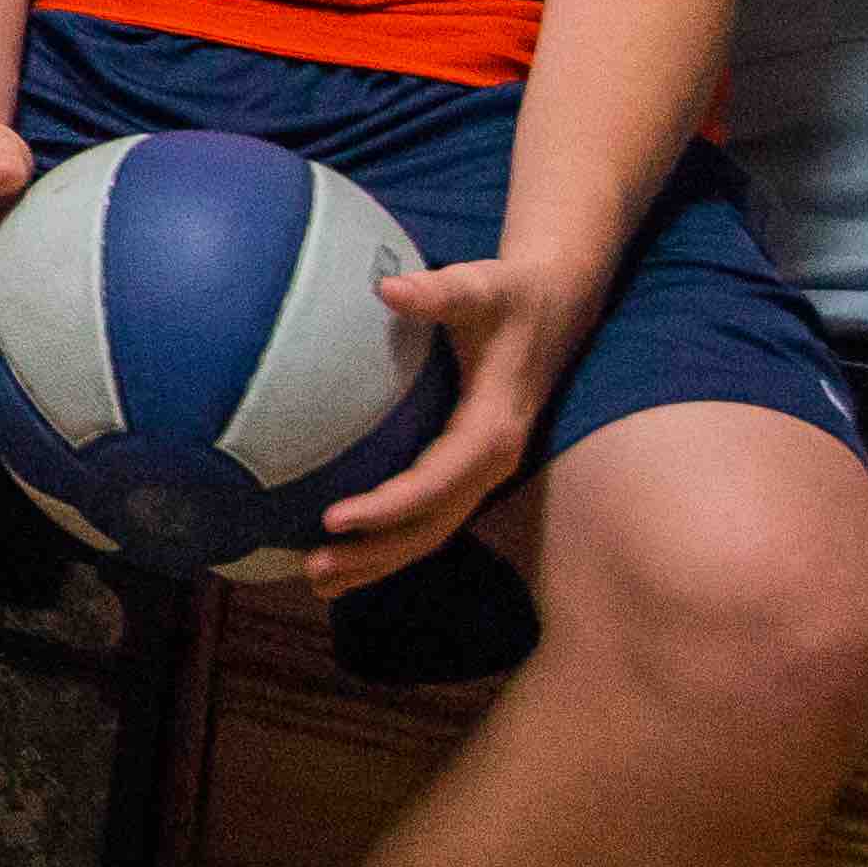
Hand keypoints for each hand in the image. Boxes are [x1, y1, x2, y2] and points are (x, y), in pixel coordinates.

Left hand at [313, 256, 604, 594]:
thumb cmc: (510, 295)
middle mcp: (491, 462)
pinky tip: (346, 558)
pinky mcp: (467, 471)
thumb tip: (387, 287)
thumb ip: (438, 290)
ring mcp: (480, 473)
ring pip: (430, 532)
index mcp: (492, 429)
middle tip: (313, 568)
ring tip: (318, 581)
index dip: (386, 507)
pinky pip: (429, 518)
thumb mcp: (481, 285)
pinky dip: (390, 544)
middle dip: (374, 553)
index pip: (435, 482)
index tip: (332, 519)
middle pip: (430, 525)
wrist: (554, 307)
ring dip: (377, 561)